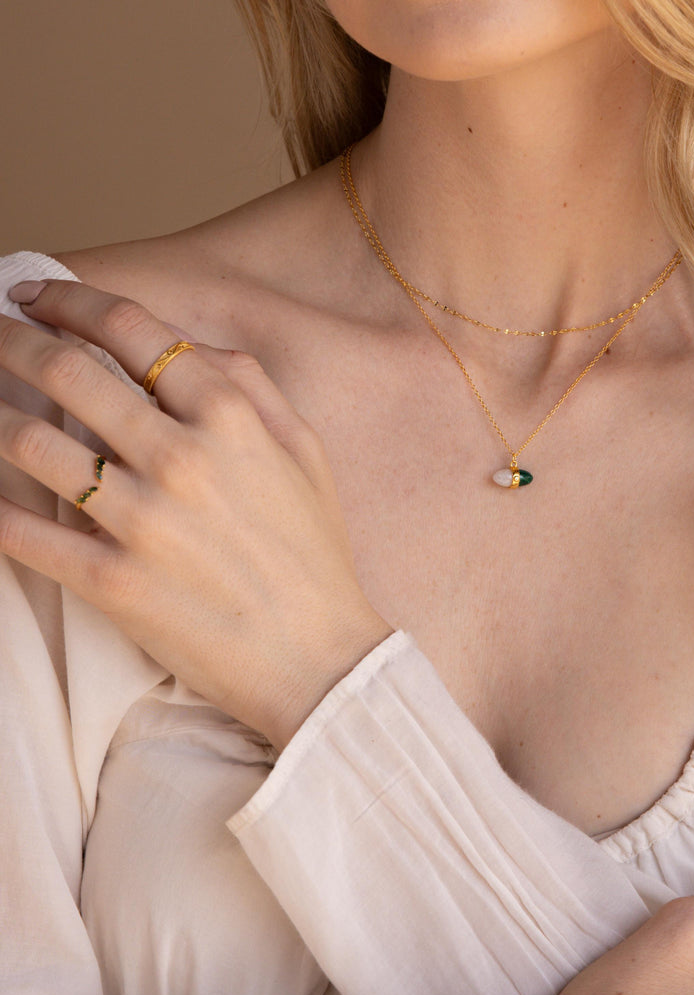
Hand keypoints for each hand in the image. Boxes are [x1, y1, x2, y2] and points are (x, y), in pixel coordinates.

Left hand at [0, 279, 392, 748]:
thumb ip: (256, 388)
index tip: (37, 295)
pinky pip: (20, 531)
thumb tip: (196, 347)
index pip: (131, 330)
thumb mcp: (308, 454)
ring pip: (28, 443)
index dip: (70, 300)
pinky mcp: (111, 581)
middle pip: (65, 372)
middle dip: (7, 340)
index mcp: (231, 419)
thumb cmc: (316, 554)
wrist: (319, 657)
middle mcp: (181, 458)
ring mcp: (142, 521)